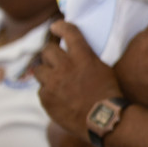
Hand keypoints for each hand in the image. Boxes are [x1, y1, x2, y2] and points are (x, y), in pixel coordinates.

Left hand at [36, 21, 121, 139]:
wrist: (103, 119)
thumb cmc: (108, 94)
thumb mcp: (102, 69)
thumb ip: (86, 58)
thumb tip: (75, 52)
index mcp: (82, 57)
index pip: (68, 33)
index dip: (60, 27)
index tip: (56, 27)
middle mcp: (65, 67)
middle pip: (47, 50)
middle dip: (51, 55)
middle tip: (55, 60)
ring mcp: (53, 83)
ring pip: (39, 69)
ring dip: (46, 73)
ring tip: (56, 81)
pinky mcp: (46, 98)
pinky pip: (41, 89)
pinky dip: (48, 92)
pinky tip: (60, 98)